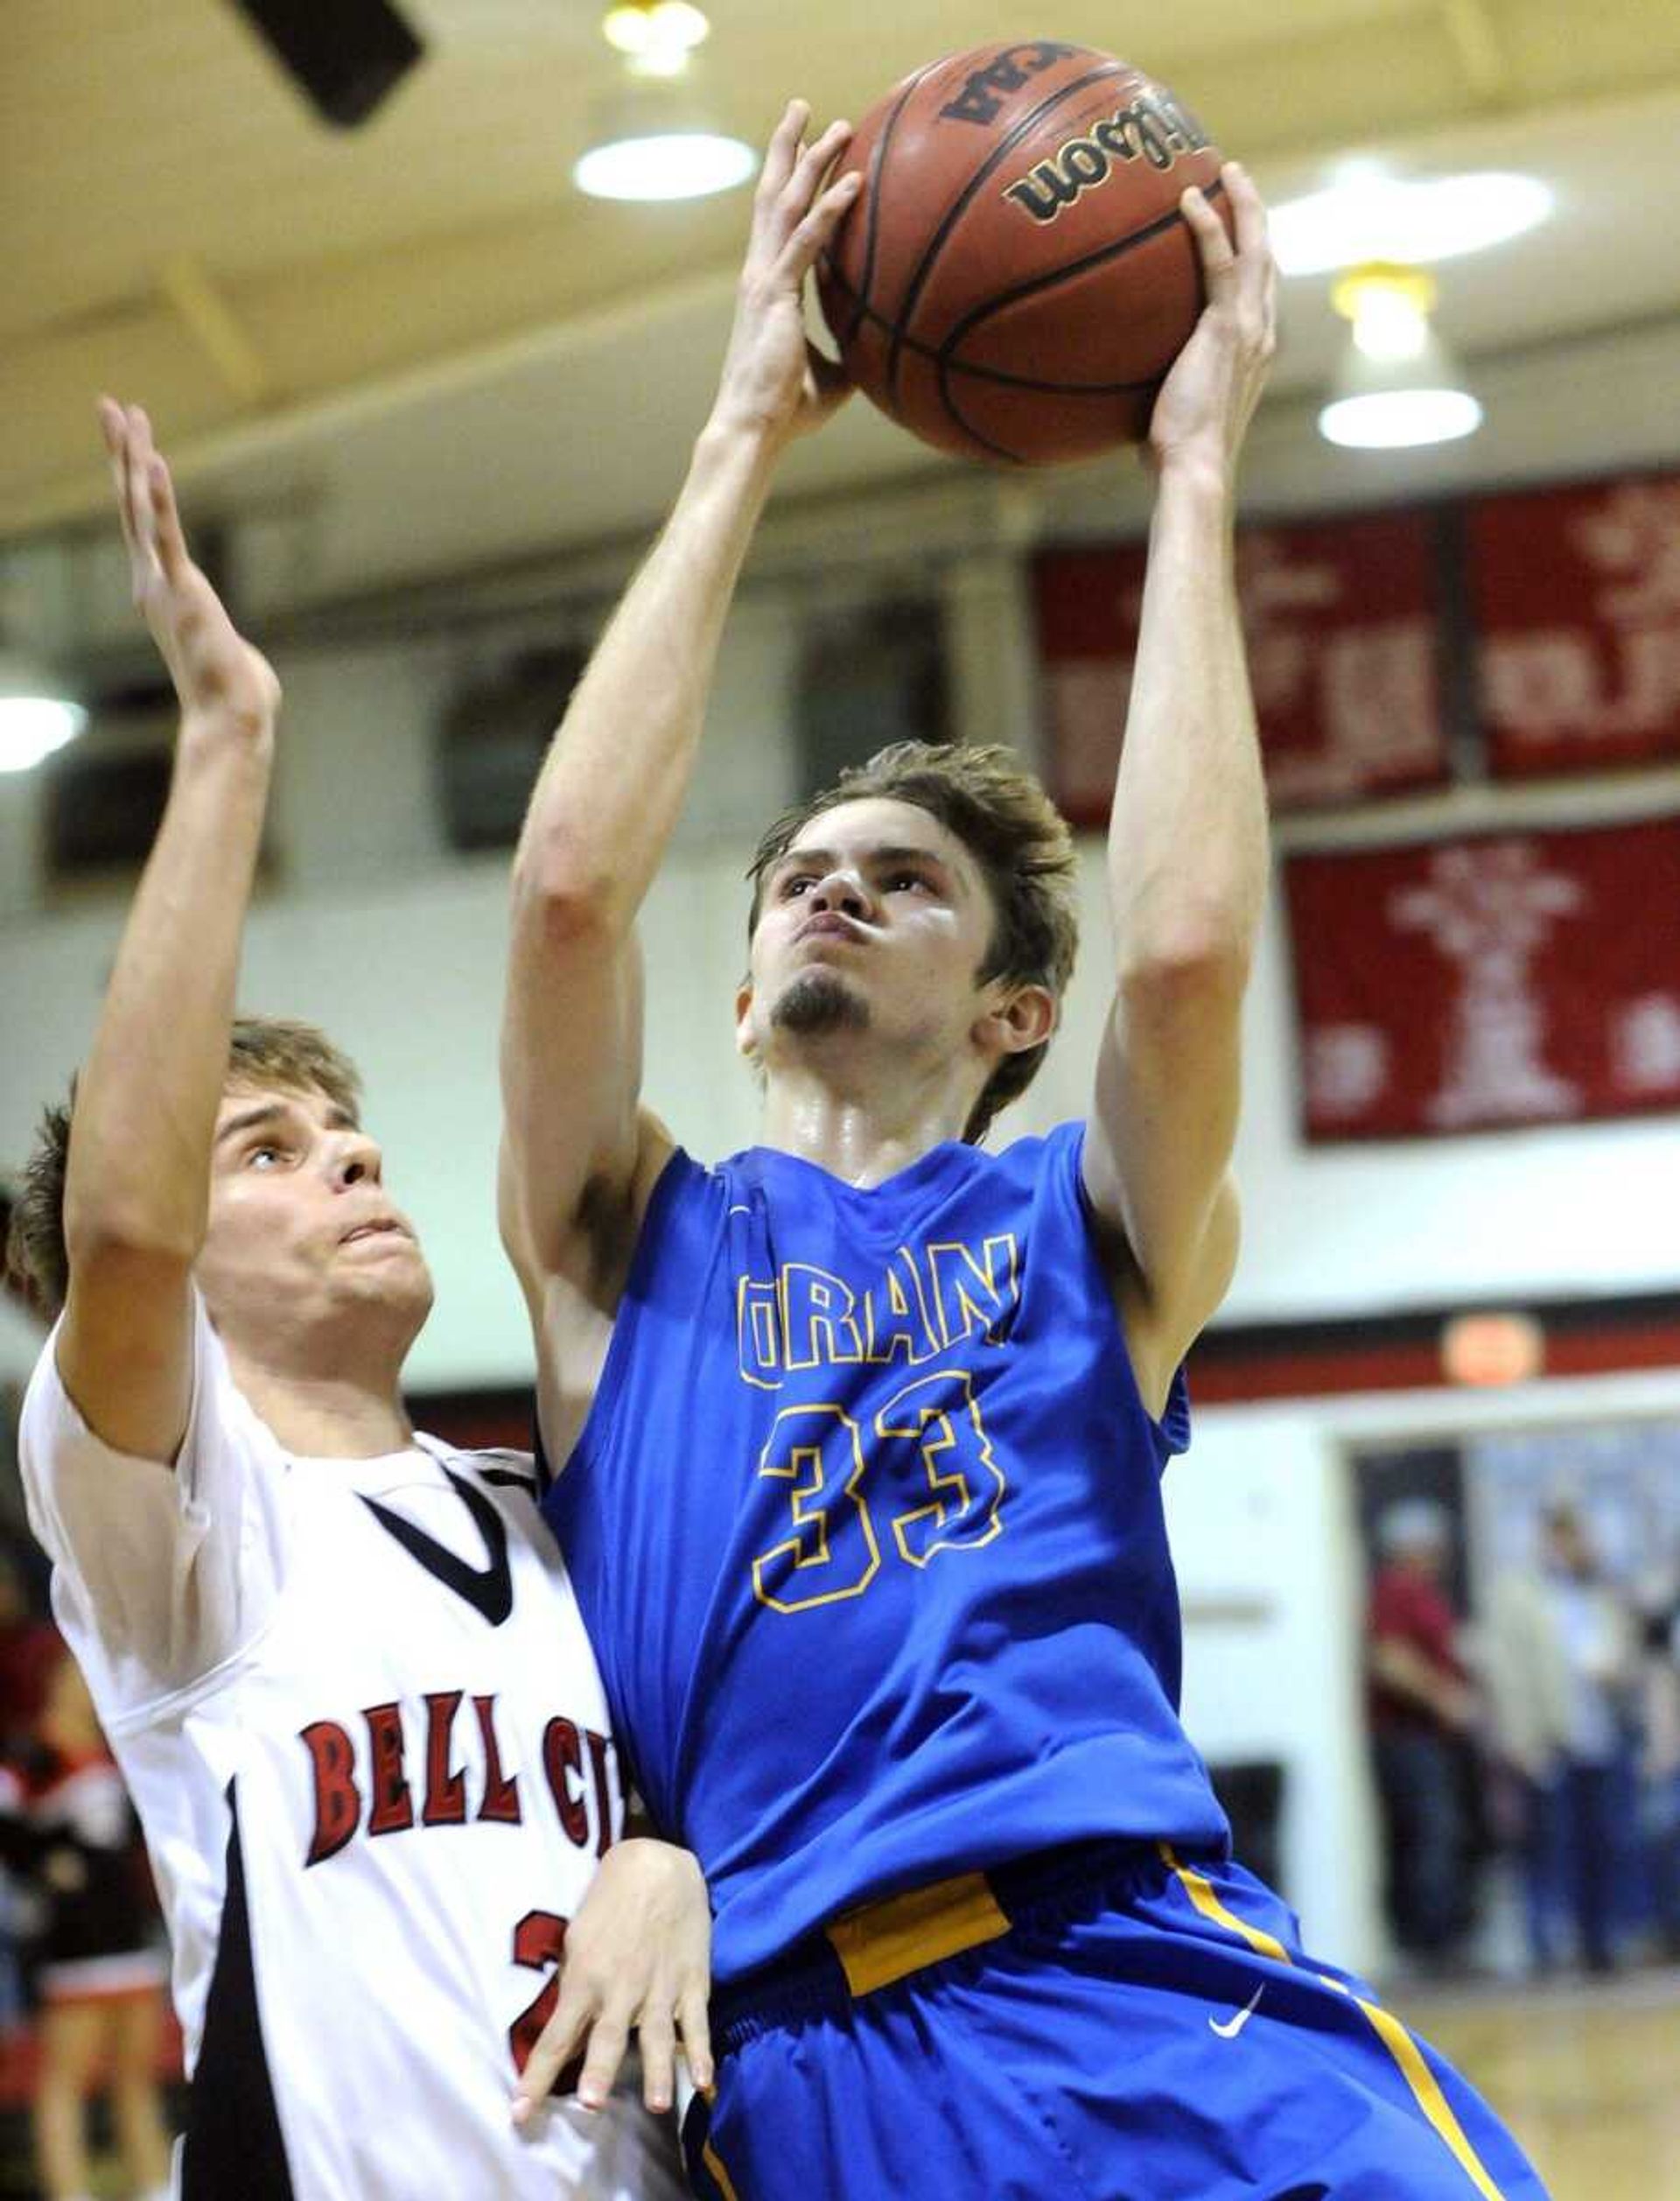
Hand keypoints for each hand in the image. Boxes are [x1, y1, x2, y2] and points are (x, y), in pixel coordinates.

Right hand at [98, 398, 280, 737]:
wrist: (231, 719)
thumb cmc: (235, 697)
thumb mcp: (226, 655)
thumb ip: (224, 644)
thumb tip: (241, 661)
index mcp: (162, 594)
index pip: (143, 525)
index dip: (133, 480)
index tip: (130, 442)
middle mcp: (152, 584)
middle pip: (130, 504)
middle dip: (120, 452)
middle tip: (108, 405)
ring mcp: (163, 585)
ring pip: (140, 509)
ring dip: (132, 459)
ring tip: (125, 414)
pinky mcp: (184, 589)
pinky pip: (168, 535)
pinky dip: (159, 498)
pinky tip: (153, 460)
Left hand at [511, 1839, 711, 2124]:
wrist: (658, 1863)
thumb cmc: (609, 1902)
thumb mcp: (578, 1938)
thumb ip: (575, 1985)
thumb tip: (568, 2031)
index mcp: (584, 1978)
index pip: (556, 2038)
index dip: (537, 2078)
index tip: (519, 2115)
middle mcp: (620, 1988)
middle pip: (606, 2038)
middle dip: (599, 2070)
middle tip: (591, 2105)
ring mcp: (659, 1986)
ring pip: (656, 2036)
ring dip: (657, 2070)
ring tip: (659, 2104)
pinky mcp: (692, 1981)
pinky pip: (697, 2022)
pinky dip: (701, 2051)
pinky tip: (704, 2079)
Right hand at [706, 100, 859, 450]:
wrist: (754, 430)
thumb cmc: (786, 412)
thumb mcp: (831, 379)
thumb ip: (852, 356)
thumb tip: (887, 357)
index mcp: (768, 286)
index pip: (780, 220)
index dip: (793, 181)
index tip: (811, 149)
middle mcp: (760, 272)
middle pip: (774, 195)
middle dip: (791, 148)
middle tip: (808, 109)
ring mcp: (764, 279)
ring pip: (786, 204)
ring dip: (811, 160)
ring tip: (837, 125)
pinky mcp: (774, 294)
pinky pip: (805, 241)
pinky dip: (830, 210)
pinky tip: (853, 184)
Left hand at [1146, 163, 1276, 482]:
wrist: (1194, 469)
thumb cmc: (1176, 457)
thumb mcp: (1171, 411)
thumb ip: (1160, 384)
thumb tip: (1116, 380)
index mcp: (1253, 352)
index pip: (1259, 293)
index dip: (1252, 256)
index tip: (1237, 231)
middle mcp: (1261, 333)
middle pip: (1267, 259)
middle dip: (1257, 216)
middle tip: (1238, 181)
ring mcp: (1249, 328)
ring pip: (1256, 249)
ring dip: (1244, 204)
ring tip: (1226, 170)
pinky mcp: (1227, 328)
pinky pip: (1222, 263)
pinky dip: (1209, 226)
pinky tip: (1188, 198)